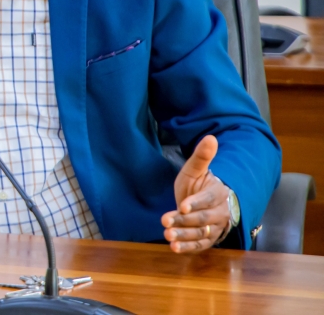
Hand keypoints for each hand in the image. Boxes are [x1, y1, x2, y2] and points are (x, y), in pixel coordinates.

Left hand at [161, 135, 232, 253]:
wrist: (208, 201)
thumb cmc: (199, 184)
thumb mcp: (196, 170)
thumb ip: (201, 157)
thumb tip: (210, 137)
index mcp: (218, 193)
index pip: (207, 199)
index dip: (196, 203)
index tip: (182, 205)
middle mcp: (219, 213)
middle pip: (202, 219)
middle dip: (184, 220)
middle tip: (165, 220)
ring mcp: (215, 228)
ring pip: (201, 233)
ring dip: (184, 236)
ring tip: (167, 236)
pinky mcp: (209, 239)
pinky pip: (201, 245)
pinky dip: (188, 248)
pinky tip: (174, 248)